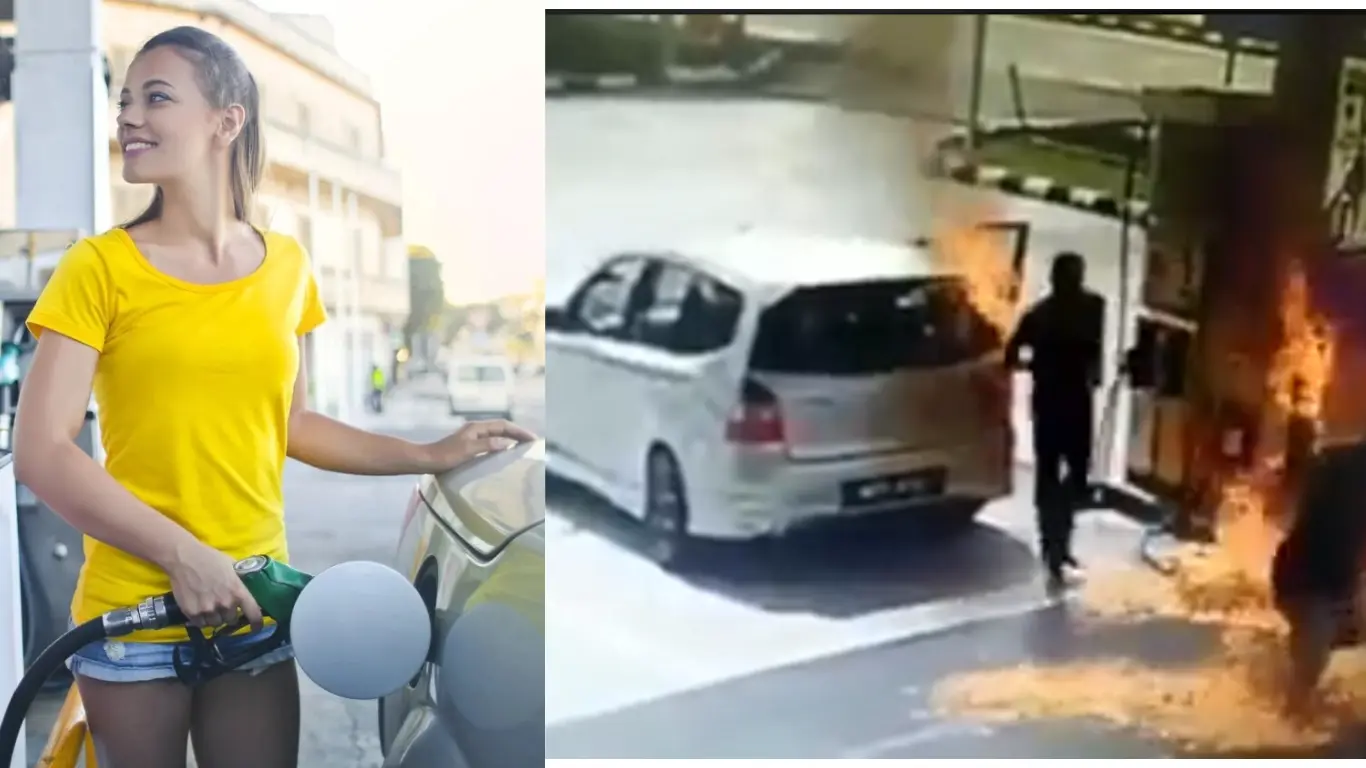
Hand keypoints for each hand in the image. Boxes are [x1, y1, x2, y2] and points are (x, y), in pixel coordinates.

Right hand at [164, 540, 263, 630]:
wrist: (183, 558)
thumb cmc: (210, 558)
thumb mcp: (233, 567)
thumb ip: (241, 581)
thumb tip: (249, 590)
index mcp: (238, 592)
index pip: (253, 614)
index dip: (256, 623)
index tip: (255, 627)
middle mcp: (225, 604)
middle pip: (231, 620)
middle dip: (229, 615)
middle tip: (222, 606)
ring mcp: (208, 610)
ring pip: (216, 623)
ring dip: (215, 618)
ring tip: (209, 606)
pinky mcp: (192, 613)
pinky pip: (201, 624)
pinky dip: (202, 619)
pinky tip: (199, 609)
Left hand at [422, 418, 537, 471]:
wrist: (425, 460)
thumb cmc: (445, 456)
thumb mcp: (467, 450)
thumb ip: (487, 445)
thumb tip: (506, 443)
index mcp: (476, 427)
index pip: (503, 425)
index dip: (519, 431)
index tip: (532, 439)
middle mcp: (475, 429)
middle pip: (502, 427)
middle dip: (517, 433)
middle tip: (532, 442)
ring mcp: (472, 436)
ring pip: (496, 434)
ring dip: (510, 438)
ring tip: (522, 446)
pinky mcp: (469, 445)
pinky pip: (491, 441)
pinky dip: (501, 444)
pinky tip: (503, 453)